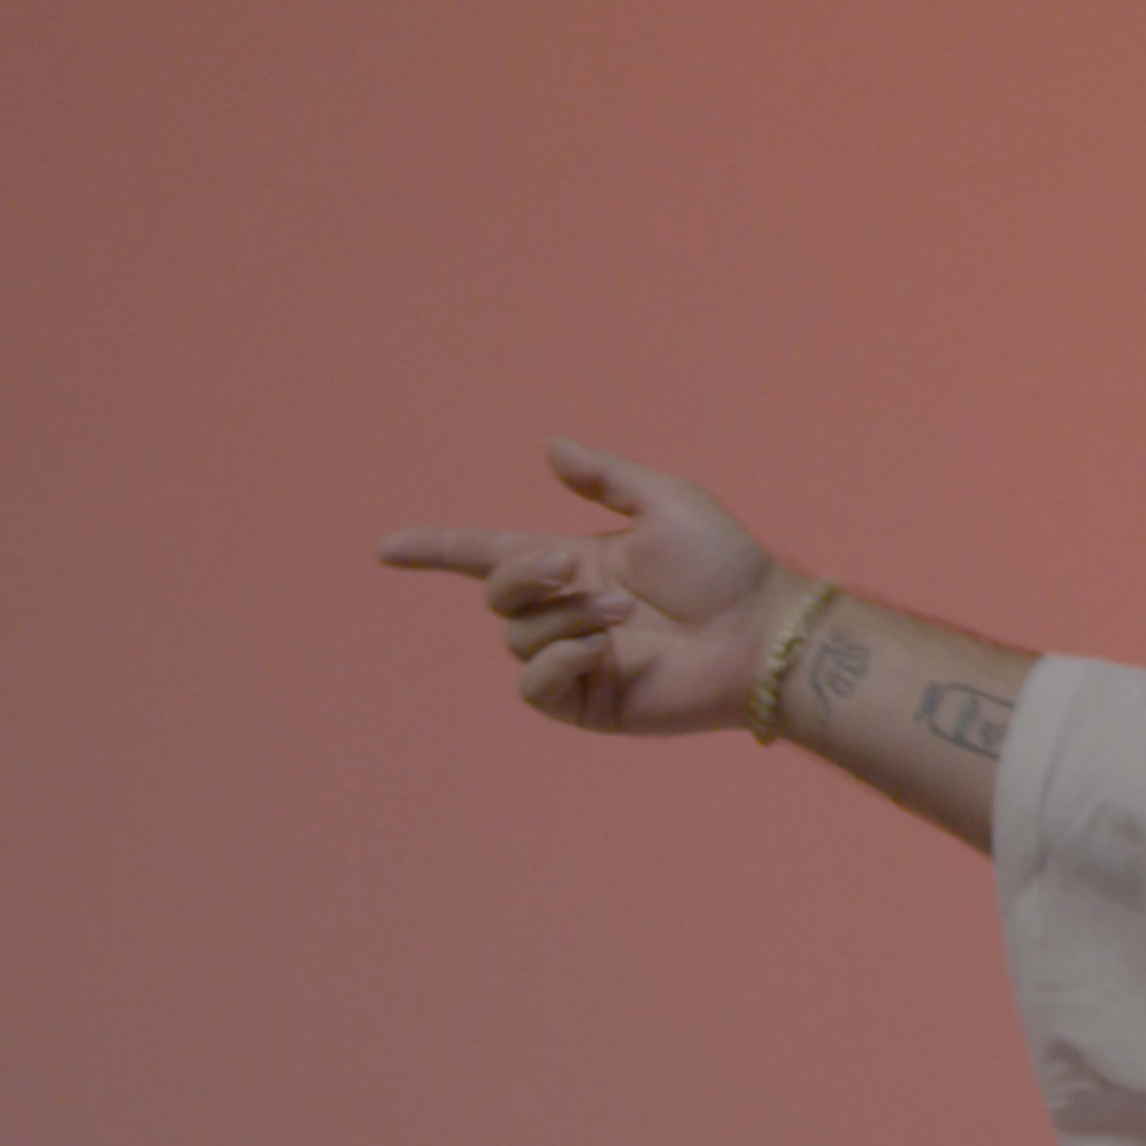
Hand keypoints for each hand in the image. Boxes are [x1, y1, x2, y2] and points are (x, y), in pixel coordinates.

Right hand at [378, 438, 807, 736]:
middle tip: (570, 567)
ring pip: (520, 635)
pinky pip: (534, 682)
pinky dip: (561, 658)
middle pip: (497, 593)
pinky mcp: (585, 699)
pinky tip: (607, 651)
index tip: (386, 548)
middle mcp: (565, 610)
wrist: (760, 630)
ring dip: (567, 617)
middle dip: (522, 574)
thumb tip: (549, 446)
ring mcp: (573, 658)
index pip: (488, 555)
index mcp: (575, 563)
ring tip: (626, 615)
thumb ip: (605, 478)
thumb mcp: (665, 503)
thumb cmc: (725, 565)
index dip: (437, 550)